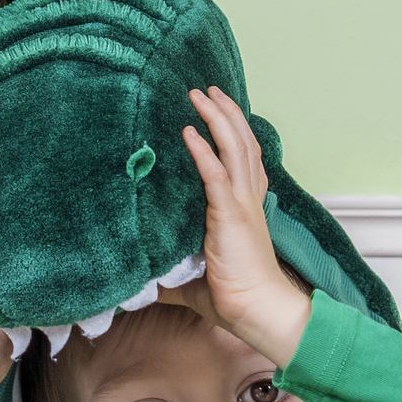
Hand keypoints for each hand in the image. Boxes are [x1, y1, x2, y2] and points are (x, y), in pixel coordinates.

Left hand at [160, 86, 311, 365]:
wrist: (258, 310)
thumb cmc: (236, 300)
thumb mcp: (196, 283)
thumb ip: (172, 277)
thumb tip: (143, 285)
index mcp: (246, 211)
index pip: (244, 163)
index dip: (233, 136)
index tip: (218, 116)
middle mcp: (249, 200)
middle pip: (243, 144)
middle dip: (226, 114)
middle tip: (208, 91)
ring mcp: (242, 204)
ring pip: (235, 148)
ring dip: (217, 118)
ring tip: (200, 94)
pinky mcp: (231, 214)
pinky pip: (217, 173)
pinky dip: (204, 149)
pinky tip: (189, 130)